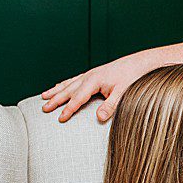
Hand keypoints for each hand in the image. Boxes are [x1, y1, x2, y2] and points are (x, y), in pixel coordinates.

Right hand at [40, 53, 155, 123]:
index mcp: (94, 81)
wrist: (138, 63)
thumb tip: (99, 118)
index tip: (60, 119)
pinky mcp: (93, 74)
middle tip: (44, 109)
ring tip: (43, 97)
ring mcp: (90, 74)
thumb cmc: (132, 77)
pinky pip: (74, 80)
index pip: (78, 98)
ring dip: (56, 91)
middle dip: (55, 100)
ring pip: (68, 84)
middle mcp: (88, 76)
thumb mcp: (123, 93)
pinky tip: (59, 86)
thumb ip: (110, 106)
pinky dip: (64, 84)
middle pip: (68, 90)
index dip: (68, 109)